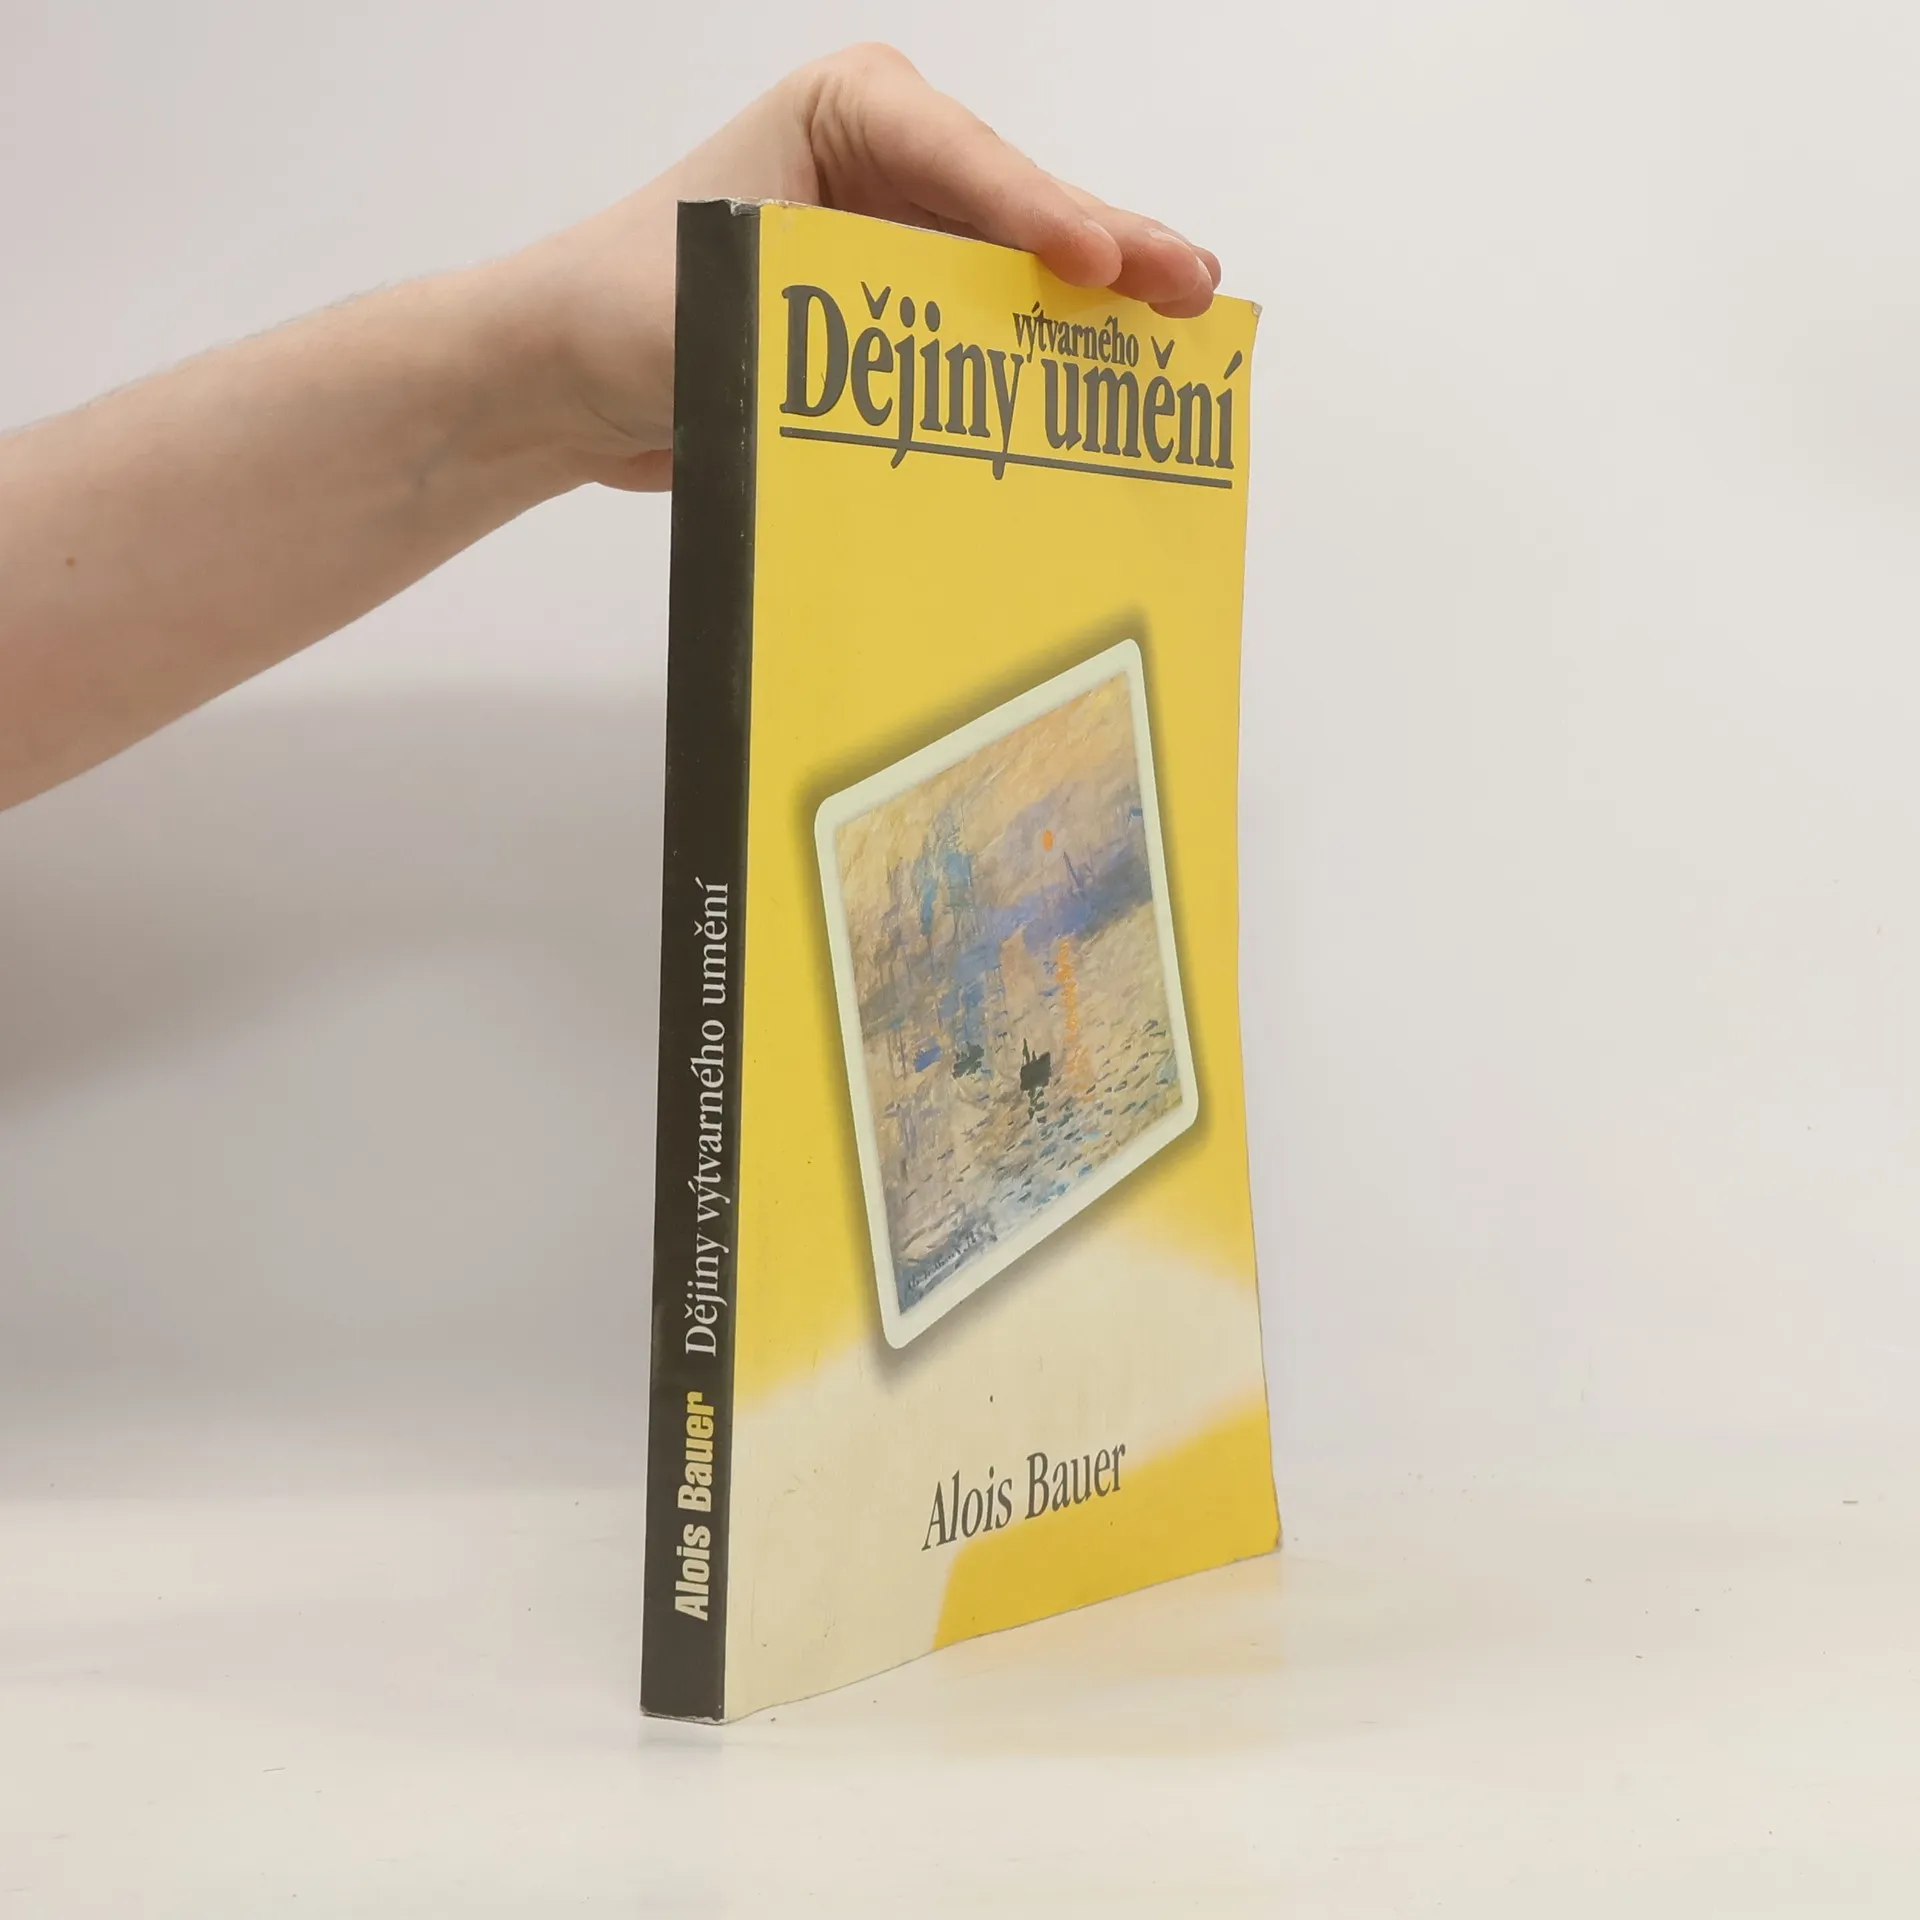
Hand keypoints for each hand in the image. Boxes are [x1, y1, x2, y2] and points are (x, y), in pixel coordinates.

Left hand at [511, 44, 1223, 490]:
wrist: (563, 375)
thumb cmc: (621, 308)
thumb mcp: (731, 301)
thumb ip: (841, 332)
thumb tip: (936, 399)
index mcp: (849, 113)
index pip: (961, 158)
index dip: (1035, 212)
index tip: (1092, 262)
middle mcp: (890, 164)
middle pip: (1019, 207)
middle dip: (1105, 248)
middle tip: (1185, 288)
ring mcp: (904, 238)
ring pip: (1022, 268)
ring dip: (1096, 307)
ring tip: (1181, 329)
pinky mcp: (904, 312)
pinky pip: (989, 328)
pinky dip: (1043, 359)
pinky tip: (1106, 387)